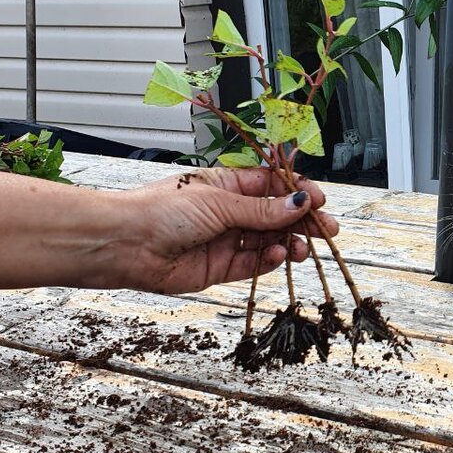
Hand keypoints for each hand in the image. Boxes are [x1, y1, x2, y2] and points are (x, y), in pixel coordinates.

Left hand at [108, 168, 339, 293]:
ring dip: (289, 243)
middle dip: (302, 221)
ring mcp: (226, 240)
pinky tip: (278, 256)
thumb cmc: (163, 210)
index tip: (318, 200)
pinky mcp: (220, 268)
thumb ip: (262, 209)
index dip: (297, 192)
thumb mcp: (220, 202)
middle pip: (276, 215)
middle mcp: (229, 212)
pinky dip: (269, 261)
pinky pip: (253, 264)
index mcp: (228, 184)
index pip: (272, 186)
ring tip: (303, 248)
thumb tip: (299, 203)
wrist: (126, 244)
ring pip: (269, 241)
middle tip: (326, 229)